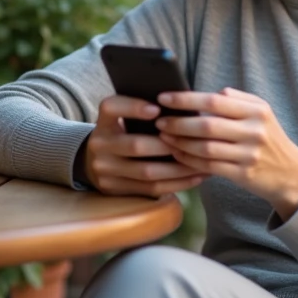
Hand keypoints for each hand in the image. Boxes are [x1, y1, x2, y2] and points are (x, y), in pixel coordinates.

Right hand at [84, 95, 206, 197]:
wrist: (95, 162)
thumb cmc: (122, 135)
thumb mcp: (123, 120)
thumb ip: (144, 113)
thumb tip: (184, 108)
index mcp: (103, 121)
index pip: (112, 108)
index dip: (133, 107)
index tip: (157, 108)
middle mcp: (100, 145)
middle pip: (135, 145)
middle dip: (168, 145)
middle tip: (194, 142)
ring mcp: (105, 170)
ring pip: (147, 172)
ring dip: (179, 168)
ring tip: (202, 162)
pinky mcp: (116, 189)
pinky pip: (151, 189)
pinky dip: (177, 184)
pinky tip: (195, 177)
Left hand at [155, 88, 297, 219]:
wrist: (290, 173)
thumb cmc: (268, 138)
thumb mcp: (262, 112)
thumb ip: (237, 99)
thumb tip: (209, 93)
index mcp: (257, 111)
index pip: (215, 101)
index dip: (186, 99)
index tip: (164, 98)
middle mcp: (254, 131)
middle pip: (207, 125)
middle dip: (178, 123)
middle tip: (159, 121)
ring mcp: (249, 155)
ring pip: (205, 148)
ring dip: (180, 142)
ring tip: (164, 137)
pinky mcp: (242, 174)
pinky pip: (209, 166)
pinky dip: (189, 160)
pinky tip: (178, 154)